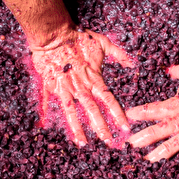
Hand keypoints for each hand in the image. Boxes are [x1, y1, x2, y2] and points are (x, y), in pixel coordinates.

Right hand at [31, 29, 131, 146]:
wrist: (55, 34)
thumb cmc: (80, 37)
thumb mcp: (104, 43)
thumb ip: (119, 54)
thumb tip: (133, 64)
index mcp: (94, 78)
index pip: (109, 99)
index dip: (118, 114)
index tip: (125, 127)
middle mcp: (80, 86)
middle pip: (93, 110)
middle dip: (101, 127)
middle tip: (108, 142)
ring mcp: (64, 87)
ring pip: (72, 111)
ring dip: (78, 128)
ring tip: (83, 144)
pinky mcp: (49, 84)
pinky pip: (46, 100)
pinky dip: (45, 112)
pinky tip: (45, 126)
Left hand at [126, 64, 178, 168]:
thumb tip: (168, 70)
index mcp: (178, 104)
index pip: (155, 110)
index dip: (141, 113)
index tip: (128, 116)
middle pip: (159, 130)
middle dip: (143, 138)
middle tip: (128, 146)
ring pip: (174, 145)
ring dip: (159, 154)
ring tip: (147, 162)